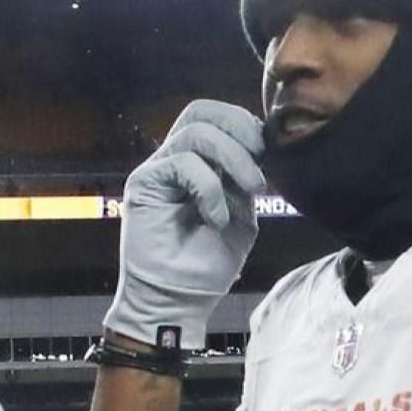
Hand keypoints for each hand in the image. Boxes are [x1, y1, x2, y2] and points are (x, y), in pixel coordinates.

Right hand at [103, 100, 265, 349]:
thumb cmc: (208, 264)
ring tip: (249, 192)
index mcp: (199, 163)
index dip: (243, 123)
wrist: (179, 300)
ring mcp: (157, 170)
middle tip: (259, 167)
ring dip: (232, 159)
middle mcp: (174, 160)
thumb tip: (263, 147)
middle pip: (200, 110)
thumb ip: (246, 179)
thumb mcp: (242, 214)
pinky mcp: (144, 185)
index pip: (216, 117)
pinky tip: (216, 218)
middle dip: (238, 128)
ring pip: (195, 132)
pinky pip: (182, 162)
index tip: (267, 154)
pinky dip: (209, 188)